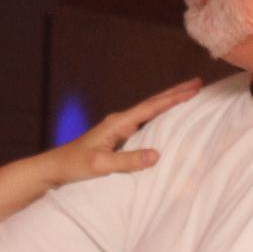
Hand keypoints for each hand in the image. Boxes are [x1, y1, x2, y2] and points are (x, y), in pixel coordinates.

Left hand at [43, 78, 200, 187]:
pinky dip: (159, 115)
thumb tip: (157, 155)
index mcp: (117, 123)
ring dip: (169, 102)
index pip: (150, 107)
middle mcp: (119, 121)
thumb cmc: (74, 165)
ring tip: (188, 94)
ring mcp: (119, 128)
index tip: (193, 89)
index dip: (173, 98)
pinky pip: (145, 122)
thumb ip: (127, 161)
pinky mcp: (118, 137)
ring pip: (149, 110)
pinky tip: (166, 117)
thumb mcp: (100, 165)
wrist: (54, 168)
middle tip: (198, 83)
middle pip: (152, 103)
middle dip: (175, 93)